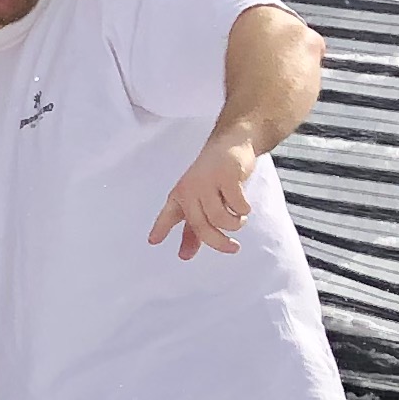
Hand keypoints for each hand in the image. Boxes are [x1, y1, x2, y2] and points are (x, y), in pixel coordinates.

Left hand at [149, 133, 261, 259]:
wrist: (231, 143)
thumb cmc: (214, 177)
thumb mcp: (200, 202)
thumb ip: (193, 229)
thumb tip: (185, 256)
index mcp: (180, 195)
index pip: (168, 215)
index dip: (161, 228)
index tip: (153, 241)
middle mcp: (190, 189)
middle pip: (200, 225)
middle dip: (218, 242)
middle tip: (233, 248)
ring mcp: (208, 182)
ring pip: (219, 217)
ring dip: (235, 224)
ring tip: (240, 219)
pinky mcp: (227, 176)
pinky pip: (237, 205)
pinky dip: (243, 210)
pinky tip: (244, 207)